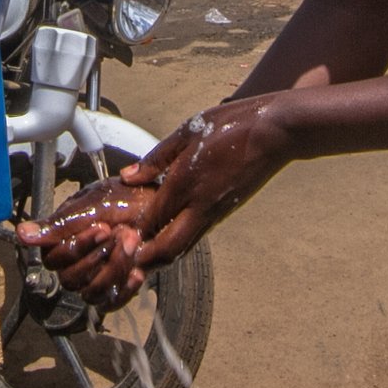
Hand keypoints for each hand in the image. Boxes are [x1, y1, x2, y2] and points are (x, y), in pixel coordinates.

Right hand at [15, 176, 158, 311]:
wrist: (160, 207)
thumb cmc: (126, 199)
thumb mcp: (93, 205)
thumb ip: (59, 224)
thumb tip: (21, 234)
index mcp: (62, 241)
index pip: (52, 260)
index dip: (76, 248)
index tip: (101, 227)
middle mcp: (74, 263)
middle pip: (69, 280)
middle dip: (98, 258)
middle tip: (122, 233)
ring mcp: (94, 278)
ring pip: (90, 293)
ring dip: (114, 269)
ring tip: (134, 243)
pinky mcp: (114, 290)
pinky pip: (110, 304)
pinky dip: (124, 290)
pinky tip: (137, 271)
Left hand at [18, 96, 288, 309]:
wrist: (275, 133)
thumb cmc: (230, 126)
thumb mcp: (186, 133)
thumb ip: (156, 158)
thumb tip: (129, 177)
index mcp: (186, 185)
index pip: (151, 222)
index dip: (131, 235)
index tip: (112, 240)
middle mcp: (200, 207)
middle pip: (168, 249)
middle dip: (145, 261)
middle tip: (125, 261)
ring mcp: (216, 213)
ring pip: (184, 247)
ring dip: (161, 255)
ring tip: (141, 254)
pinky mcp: (226, 211)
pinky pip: (197, 234)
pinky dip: (178, 241)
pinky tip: (167, 233)